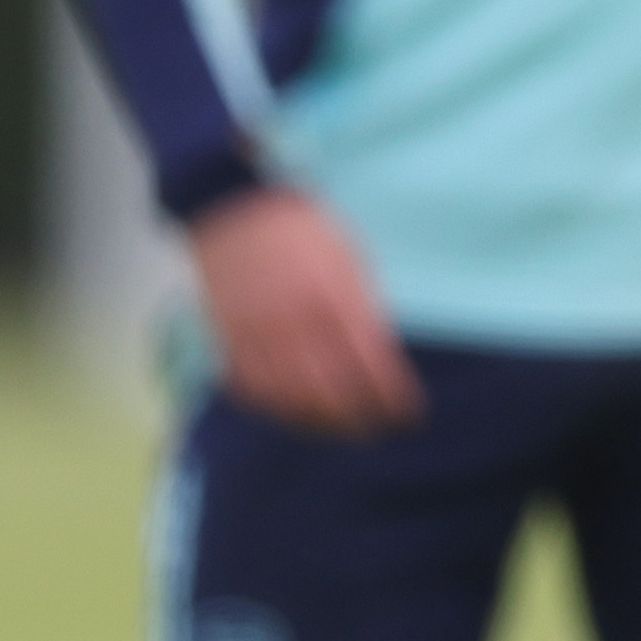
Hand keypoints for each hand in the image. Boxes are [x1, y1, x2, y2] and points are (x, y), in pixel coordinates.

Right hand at [187, 187, 421, 436]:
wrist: (237, 211)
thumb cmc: (306, 232)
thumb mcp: (351, 261)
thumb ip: (364, 310)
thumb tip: (380, 357)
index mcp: (335, 299)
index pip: (372, 365)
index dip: (393, 397)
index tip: (410, 414)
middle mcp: (297, 324)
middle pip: (333, 392)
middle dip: (361, 419)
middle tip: (379, 429)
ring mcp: (260, 336)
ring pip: (292, 400)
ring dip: (321, 422)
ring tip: (343, 429)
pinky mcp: (230, 342)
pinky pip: (253, 390)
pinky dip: (277, 408)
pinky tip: (296, 413)